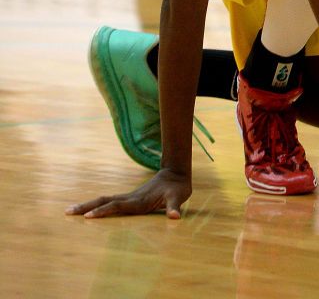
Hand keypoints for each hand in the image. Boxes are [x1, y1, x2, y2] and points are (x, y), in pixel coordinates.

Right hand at [66, 169, 191, 219]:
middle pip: (104, 201)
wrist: (176, 173)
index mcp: (138, 201)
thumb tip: (174, 217)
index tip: (88, 216)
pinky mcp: (130, 198)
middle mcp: (130, 198)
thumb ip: (174, 207)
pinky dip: (98, 206)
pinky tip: (89, 210)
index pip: (117, 206)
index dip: (103, 211)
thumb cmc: (177, 188)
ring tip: (70, 210)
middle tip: (68, 211)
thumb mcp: (178, 197)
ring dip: (88, 205)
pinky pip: (110, 203)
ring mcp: (129, 197)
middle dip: (87, 206)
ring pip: (105, 200)